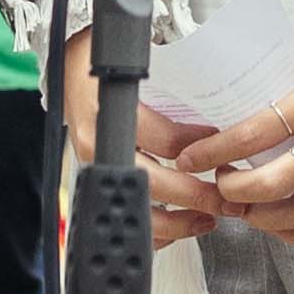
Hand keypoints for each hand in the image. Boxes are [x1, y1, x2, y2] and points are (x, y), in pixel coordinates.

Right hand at [54, 36, 232, 244]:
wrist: (69, 69)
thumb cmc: (103, 64)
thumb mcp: (138, 67)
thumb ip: (172, 89)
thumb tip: (213, 122)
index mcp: (113, 113)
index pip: (166, 141)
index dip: (201, 149)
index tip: (224, 151)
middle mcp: (100, 144)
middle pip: (154, 183)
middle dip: (195, 197)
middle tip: (224, 199)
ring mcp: (95, 165)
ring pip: (137, 207)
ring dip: (176, 221)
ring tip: (205, 218)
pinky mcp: (94, 178)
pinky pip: (122, 213)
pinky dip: (150, 229)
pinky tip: (174, 227)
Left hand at [196, 46, 293, 250]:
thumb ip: (281, 98)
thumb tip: (230, 122)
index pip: (255, 132)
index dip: (216, 151)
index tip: (191, 159)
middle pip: (275, 183)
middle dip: (235, 194)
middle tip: (220, 189)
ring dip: (262, 220)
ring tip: (245, 210)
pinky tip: (281, 227)